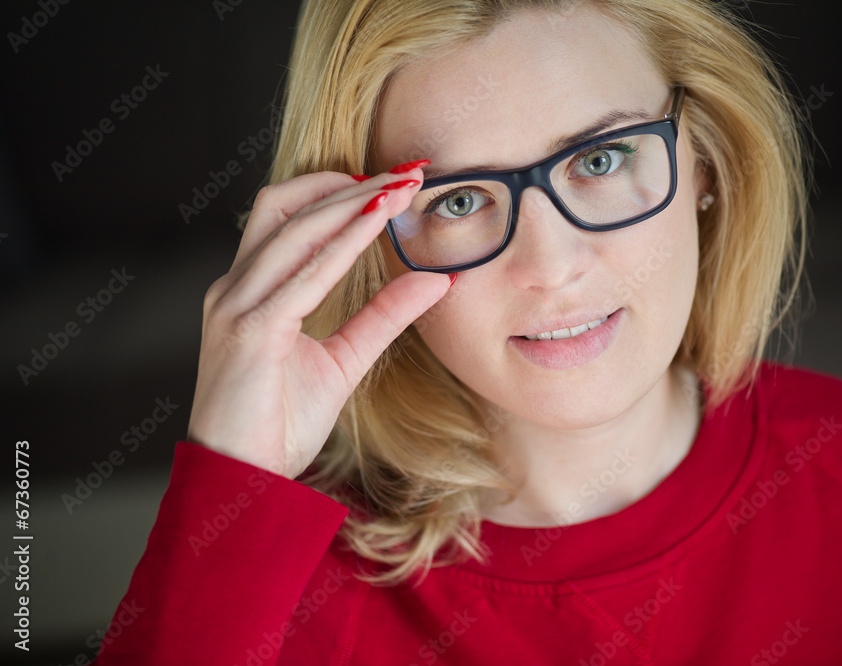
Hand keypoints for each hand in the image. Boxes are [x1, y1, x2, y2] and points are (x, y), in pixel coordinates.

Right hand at [187, 165, 449, 478]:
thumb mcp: (344, 359)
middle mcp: (235, 287)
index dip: (340, 190)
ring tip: (400, 188)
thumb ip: (383, 317)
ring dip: (350, 203)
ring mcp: (237, 305)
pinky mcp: (250, 331)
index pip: (291, 217)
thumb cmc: (280, 422)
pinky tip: (376, 225)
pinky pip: (303, 276)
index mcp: (250, 290)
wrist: (243, 477)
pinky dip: (342, 245)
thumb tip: (434, 279)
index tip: (395, 180)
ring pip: (294, 229)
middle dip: (350, 184)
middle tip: (408, 172)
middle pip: (287, 206)